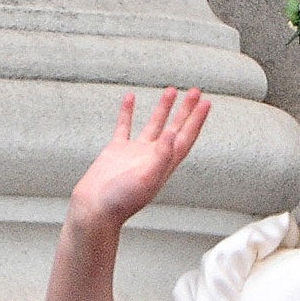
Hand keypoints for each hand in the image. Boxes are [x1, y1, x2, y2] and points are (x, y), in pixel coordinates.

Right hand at [67, 89, 210, 230]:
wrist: (93, 209)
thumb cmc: (120, 201)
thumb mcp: (147, 178)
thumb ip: (162, 156)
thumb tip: (174, 134)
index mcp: (165, 163)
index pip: (186, 136)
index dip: (197, 120)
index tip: (206, 103)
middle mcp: (154, 156)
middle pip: (175, 127)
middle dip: (186, 110)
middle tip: (196, 91)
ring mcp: (135, 152)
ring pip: (153, 124)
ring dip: (163, 108)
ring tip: (171, 90)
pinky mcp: (116, 151)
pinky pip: (124, 126)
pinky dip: (128, 112)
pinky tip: (130, 99)